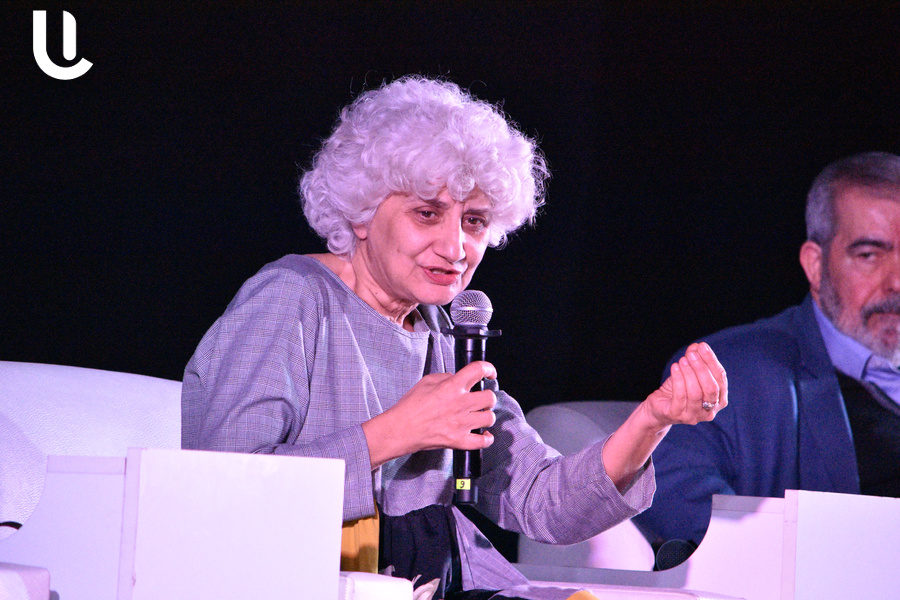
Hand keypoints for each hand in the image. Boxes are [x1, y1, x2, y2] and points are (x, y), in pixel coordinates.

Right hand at [362, 361, 496, 467]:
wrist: (400, 429)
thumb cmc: (409, 406)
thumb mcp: (426, 381)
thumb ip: (445, 377)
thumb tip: (457, 378)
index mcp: (451, 387)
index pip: (478, 370)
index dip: (488, 368)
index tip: (490, 373)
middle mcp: (459, 404)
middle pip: (489, 397)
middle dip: (487, 396)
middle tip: (481, 399)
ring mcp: (461, 424)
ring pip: (489, 418)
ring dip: (486, 415)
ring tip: (479, 415)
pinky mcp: (458, 441)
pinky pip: (482, 442)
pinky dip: (486, 439)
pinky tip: (484, 434)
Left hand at [641, 342, 727, 429]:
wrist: (658, 407)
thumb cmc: (678, 390)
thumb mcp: (688, 374)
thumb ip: (694, 361)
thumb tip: (696, 347)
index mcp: (719, 400)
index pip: (720, 378)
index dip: (711, 361)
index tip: (702, 346)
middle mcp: (710, 411)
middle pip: (711, 388)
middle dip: (701, 368)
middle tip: (691, 354)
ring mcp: (694, 415)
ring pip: (696, 392)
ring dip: (689, 373)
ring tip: (682, 360)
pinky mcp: (677, 415)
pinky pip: (680, 396)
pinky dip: (678, 379)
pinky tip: (675, 367)